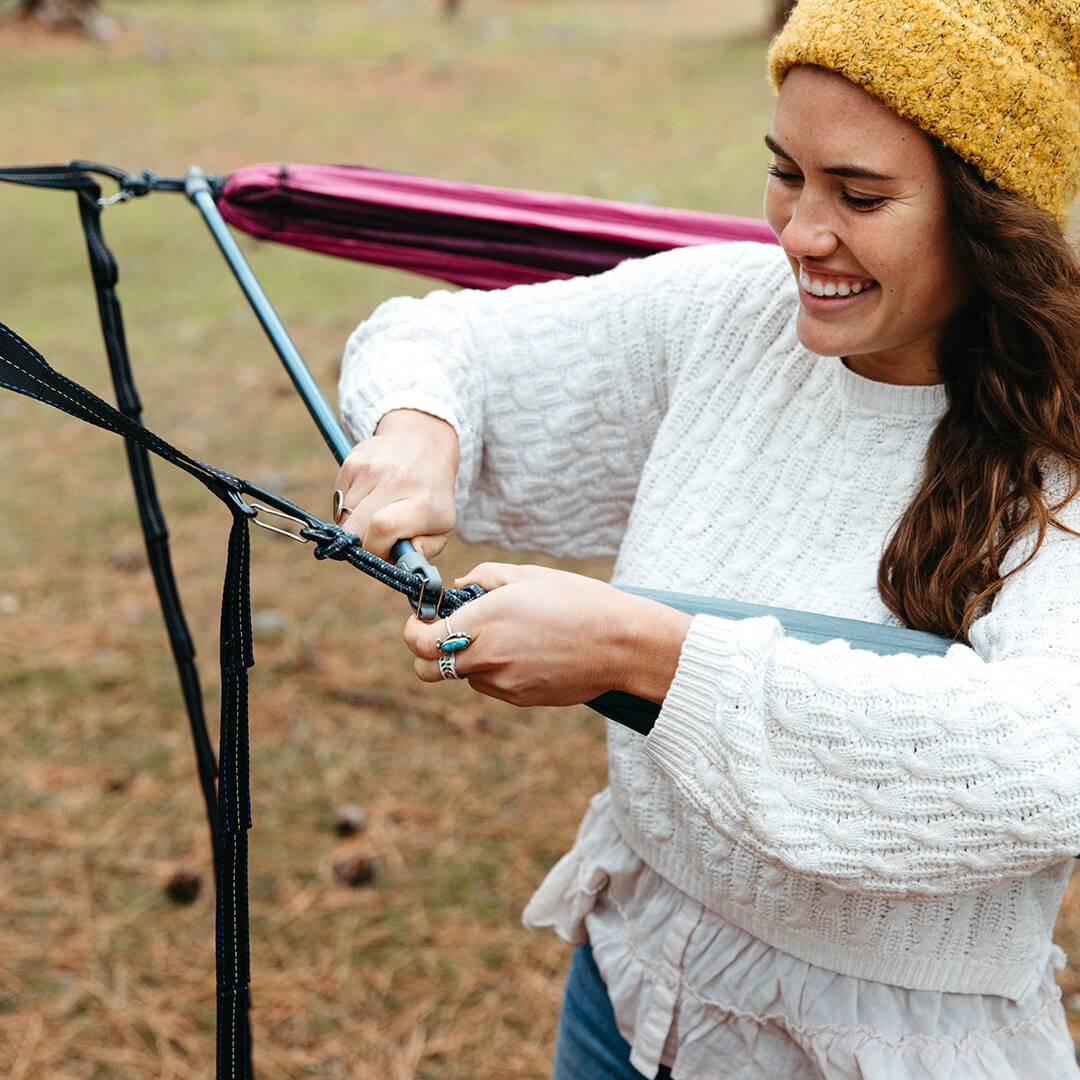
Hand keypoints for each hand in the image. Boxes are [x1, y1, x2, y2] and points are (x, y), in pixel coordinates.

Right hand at [334, 409, 458, 560]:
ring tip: (377, 511)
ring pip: (344, 515)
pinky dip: (350, 505)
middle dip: (360, 543)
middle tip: (375, 539)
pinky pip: (339, 499)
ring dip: (356, 523)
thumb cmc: (432, 495)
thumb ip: (423, 552)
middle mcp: (396, 480)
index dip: (375, 549)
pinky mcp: (353, 461)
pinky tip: (370, 495)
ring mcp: (371, 468)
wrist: (424, 442)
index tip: (383, 551)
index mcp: (423, 501)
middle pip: (355, 527)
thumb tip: (400, 562)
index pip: (382, 528)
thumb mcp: (443, 527)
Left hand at [403, 563, 692, 707]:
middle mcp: (489, 655)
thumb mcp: (529, 575)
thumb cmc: (579, 601)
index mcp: (487, 618)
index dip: (413, 632)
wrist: (623, 644)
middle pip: (427, 671)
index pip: (421, 642)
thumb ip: (484, 577)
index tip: (421, 621)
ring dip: (469, 660)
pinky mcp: (522, 699)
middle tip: (446, 636)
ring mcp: (505, 683)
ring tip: (507, 637)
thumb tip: (458, 588)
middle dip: (428, 654)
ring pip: (463, 678)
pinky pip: (493, 686)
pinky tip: (528, 652)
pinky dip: (497, 672)